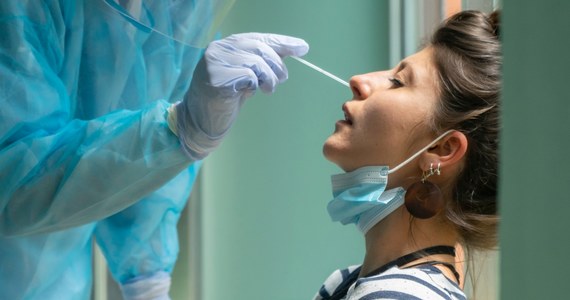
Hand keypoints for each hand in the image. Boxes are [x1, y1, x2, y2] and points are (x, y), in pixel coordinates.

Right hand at [170, 33, 308, 159]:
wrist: (200, 122)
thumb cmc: (225, 100)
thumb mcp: (247, 77)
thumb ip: (263, 62)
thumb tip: (296, 48)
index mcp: (226, 45)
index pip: (259, 38)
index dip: (282, 42)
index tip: (302, 48)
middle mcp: (218, 48)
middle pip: (259, 48)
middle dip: (277, 65)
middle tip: (282, 79)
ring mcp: (215, 62)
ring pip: (256, 62)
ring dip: (269, 78)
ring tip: (267, 90)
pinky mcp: (215, 78)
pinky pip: (248, 76)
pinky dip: (254, 85)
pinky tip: (248, 93)